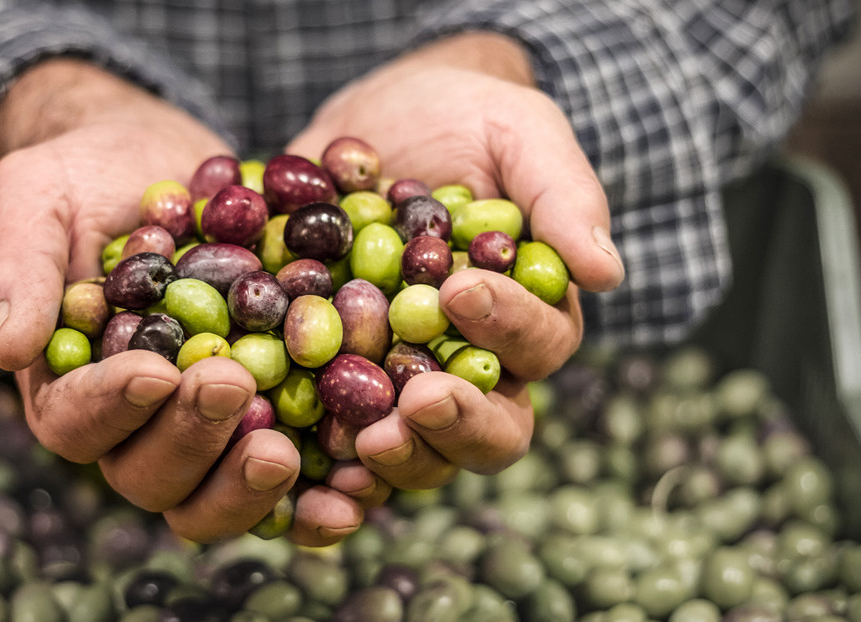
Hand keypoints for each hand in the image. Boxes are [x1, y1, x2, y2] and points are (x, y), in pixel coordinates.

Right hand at [0, 59, 312, 542]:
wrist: (160, 164)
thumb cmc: (84, 178)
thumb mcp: (35, 199)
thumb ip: (17, 267)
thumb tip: (7, 347)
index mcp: (70, 386)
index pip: (76, 422)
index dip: (113, 407)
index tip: (155, 371)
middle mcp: (135, 426)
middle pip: (150, 475)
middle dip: (190, 439)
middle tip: (233, 386)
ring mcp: (204, 430)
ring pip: (215, 493)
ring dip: (248, 483)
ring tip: (285, 447)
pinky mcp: (269, 415)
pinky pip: (291, 478)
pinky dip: (316, 496)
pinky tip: (353, 491)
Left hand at [288, 33, 624, 488]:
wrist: (375, 120)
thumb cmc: (464, 119)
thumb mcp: (518, 132)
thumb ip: (563, 195)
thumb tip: (606, 273)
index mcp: (528, 316)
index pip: (538, 347)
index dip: (506, 328)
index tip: (460, 291)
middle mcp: (472, 365)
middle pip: (490, 429)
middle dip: (456, 423)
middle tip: (416, 402)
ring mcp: (402, 381)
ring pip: (419, 451)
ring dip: (397, 455)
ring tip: (361, 438)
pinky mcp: (335, 381)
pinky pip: (336, 441)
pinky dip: (325, 466)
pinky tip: (306, 468)